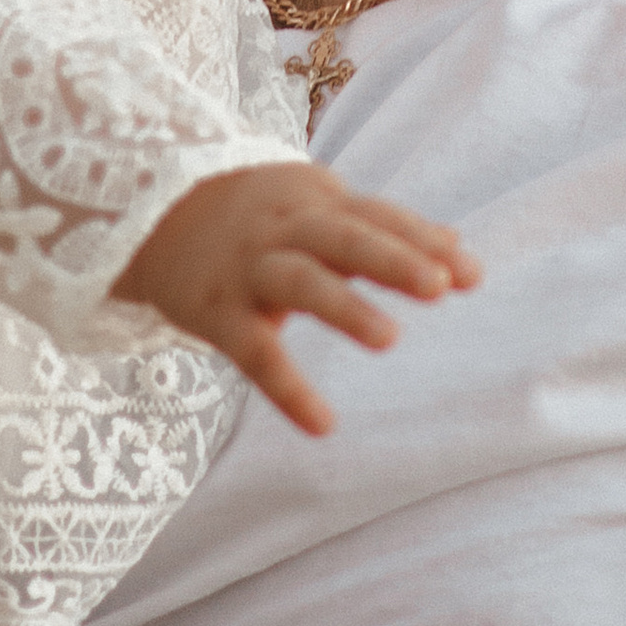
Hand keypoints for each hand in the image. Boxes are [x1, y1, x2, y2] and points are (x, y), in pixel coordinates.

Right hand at [111, 165, 478, 435]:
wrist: (152, 210)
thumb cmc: (260, 217)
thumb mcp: (316, 207)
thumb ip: (381, 229)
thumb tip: (459, 250)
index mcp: (315, 201)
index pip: (376, 216)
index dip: (423, 242)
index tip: (472, 275)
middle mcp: (285, 228)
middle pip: (343, 237)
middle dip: (391, 258)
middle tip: (439, 286)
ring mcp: (249, 268)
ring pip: (299, 281)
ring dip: (343, 306)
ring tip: (389, 339)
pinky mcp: (216, 311)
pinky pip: (254, 352)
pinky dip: (287, 388)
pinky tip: (322, 425)